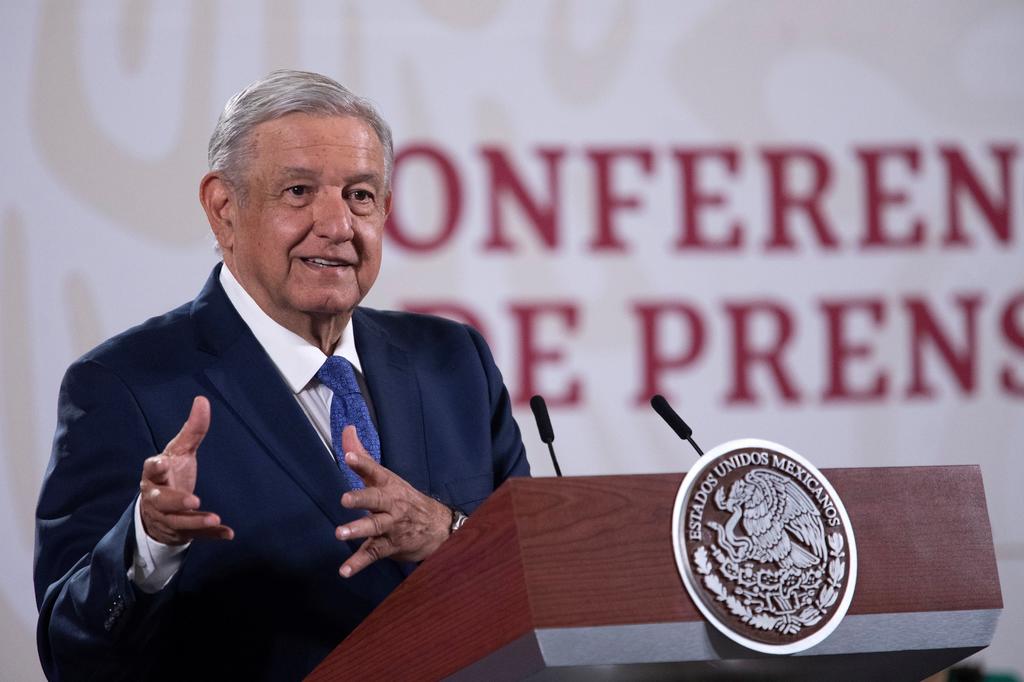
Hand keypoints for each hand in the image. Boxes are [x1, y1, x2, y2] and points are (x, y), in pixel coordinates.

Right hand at [138, 396, 233, 544]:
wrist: (157, 511)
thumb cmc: (170, 474)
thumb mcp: (180, 451)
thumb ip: (193, 430)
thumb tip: (202, 399)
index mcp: (155, 475)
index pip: (151, 470)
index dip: (155, 467)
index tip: (162, 463)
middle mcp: (158, 498)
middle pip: (162, 501)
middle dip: (176, 501)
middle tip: (194, 500)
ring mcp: (169, 517)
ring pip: (179, 522)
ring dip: (196, 522)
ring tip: (213, 519)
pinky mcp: (182, 532)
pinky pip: (197, 536)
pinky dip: (212, 536)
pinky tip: (228, 533)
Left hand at [335, 426, 450, 577]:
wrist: (439, 527)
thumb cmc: (405, 499)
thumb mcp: (386, 477)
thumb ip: (362, 456)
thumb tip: (347, 430)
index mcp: (389, 485)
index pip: (375, 471)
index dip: (362, 464)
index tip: (349, 457)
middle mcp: (391, 504)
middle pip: (376, 499)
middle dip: (361, 498)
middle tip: (344, 499)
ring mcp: (392, 526)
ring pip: (375, 527)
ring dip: (358, 530)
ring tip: (340, 534)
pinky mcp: (390, 546)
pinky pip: (373, 554)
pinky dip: (359, 563)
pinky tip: (344, 570)